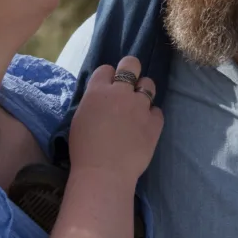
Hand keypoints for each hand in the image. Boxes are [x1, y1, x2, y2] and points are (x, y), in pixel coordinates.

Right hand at [69, 56, 163, 184]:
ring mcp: (140, 107)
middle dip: (130, 70)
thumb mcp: (80, 118)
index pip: (106, 69)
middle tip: (128, 83)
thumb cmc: (84, 150)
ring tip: (138, 106)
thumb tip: (101, 96)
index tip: (107, 87)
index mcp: (98, 91)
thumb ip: (92, 101)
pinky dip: (152, 117)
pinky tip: (144, 127)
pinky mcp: (154, 123)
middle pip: (131, 64)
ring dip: (143, 92)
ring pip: (148, 84)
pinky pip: (157, 111)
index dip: (107, 77)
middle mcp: (120, 93)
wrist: (104, 173)